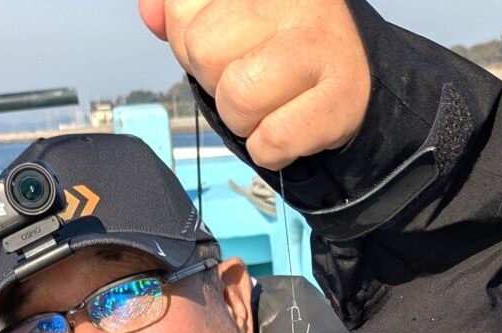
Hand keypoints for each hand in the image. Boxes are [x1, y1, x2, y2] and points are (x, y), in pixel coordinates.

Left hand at [138, 0, 371, 168]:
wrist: (352, 81)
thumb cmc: (277, 49)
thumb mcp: (226, 17)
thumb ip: (180, 10)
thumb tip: (149, 14)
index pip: (180, 10)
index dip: (190, 44)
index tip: (227, 48)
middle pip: (201, 51)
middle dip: (214, 82)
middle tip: (248, 80)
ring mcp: (322, 43)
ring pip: (235, 97)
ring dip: (241, 120)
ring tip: (267, 105)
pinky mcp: (342, 97)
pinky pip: (272, 140)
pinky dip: (269, 149)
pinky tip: (286, 129)